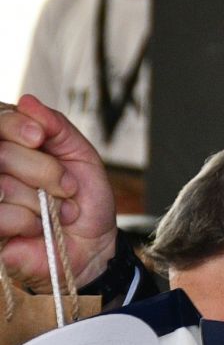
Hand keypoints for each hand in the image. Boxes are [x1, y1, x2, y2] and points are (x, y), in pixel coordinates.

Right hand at [0, 94, 116, 290]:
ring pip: (1, 185)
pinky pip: (0, 215)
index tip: (40, 138)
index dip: (15, 126)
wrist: (93, 243)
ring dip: (41, 200)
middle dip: (44, 170)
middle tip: (67, 187)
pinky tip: (38, 228)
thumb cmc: (83, 198)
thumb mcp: (80, 154)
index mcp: (13, 145)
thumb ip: (56, 126)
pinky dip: (29, 221)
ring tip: (57, 211)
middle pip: (1, 153)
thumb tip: (27, 101)